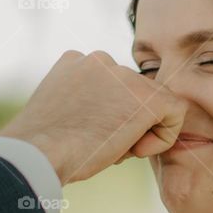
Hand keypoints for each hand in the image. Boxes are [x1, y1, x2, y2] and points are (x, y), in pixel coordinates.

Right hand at [0, 49, 185, 183]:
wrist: (38, 153)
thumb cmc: (41, 146)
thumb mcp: (59, 112)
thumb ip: (83, 103)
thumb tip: (106, 119)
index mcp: (76, 61)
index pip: (111, 86)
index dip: (108, 115)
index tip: (90, 136)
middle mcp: (100, 60)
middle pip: (133, 93)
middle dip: (125, 121)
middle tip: (103, 145)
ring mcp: (124, 75)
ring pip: (152, 103)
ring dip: (140, 130)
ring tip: (112, 148)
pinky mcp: (146, 97)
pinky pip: (174, 113)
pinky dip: (162, 137)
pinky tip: (135, 150)